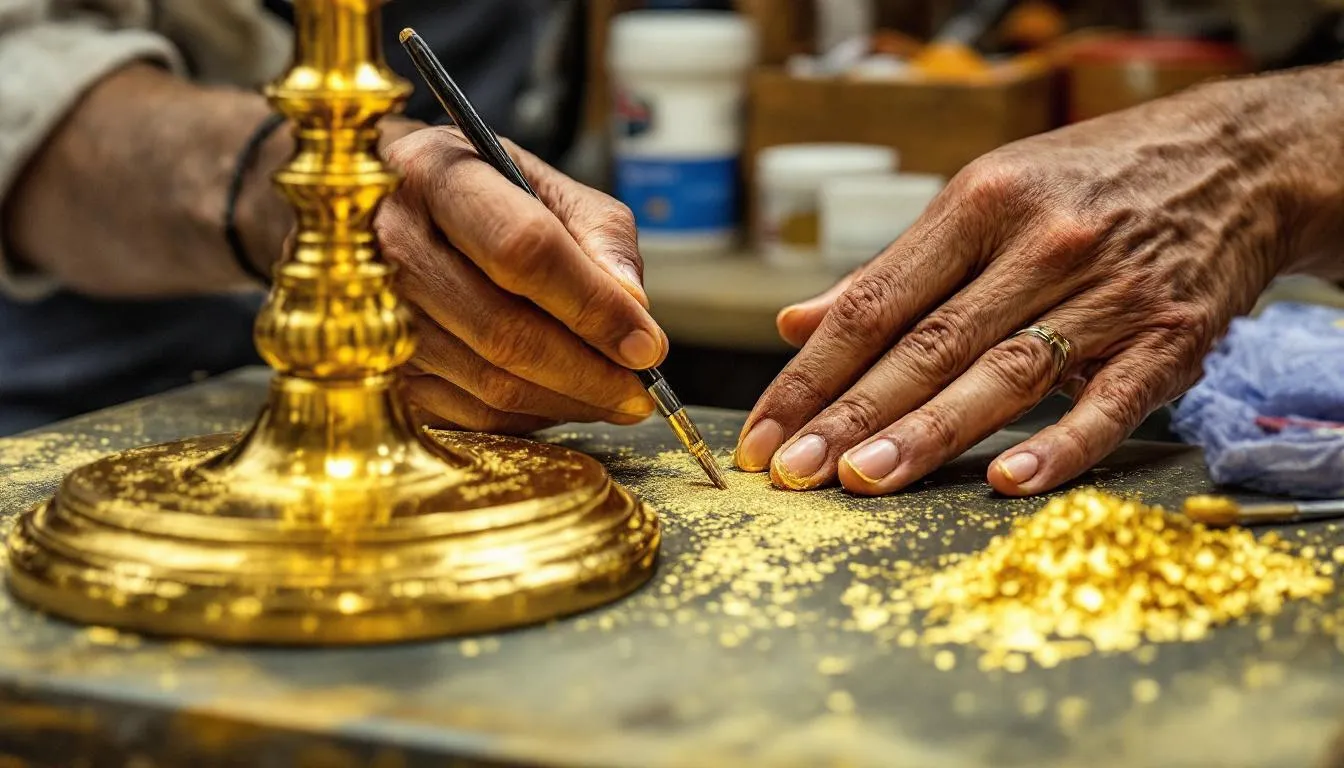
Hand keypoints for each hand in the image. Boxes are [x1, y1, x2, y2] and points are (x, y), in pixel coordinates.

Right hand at [376, 126, 665, 433]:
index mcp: (437, 174)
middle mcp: (389, 243)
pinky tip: (560, 398)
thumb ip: (600, 234)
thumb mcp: (542, 182)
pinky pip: (469, 412)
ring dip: (567, 401)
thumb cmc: (477, 193)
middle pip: (506, 331)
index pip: (524, 251)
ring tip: (613, 396)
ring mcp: (373, 313)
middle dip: (590, 373)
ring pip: (490, 383)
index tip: (647, 345)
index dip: (593, 305)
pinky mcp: (378, 368)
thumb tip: (635, 309)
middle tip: (641, 390)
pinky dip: (529, 415)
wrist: (381, 207)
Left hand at [736, 72, 1341, 495]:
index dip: (812, 371)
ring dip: (928, 434)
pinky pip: (1110, 402)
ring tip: (862, 480)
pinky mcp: (1169, 338)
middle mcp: (1038, 246)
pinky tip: (1008, 481)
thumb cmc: (1082, 184)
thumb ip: (892, 270)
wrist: (1230, 162)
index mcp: (978, 206)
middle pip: (927, 345)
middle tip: (793, 470)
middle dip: (849, 414)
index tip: (766, 430)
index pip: (874, 302)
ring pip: (1002, 374)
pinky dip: (1061, 445)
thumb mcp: (982, 198)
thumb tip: (798, 322)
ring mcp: (1107, 293)